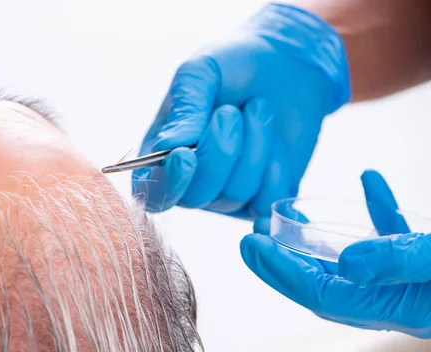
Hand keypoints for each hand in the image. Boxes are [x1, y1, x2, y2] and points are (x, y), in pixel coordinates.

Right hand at [132, 4, 349, 216]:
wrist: (287, 58)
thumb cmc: (232, 64)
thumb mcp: (200, 73)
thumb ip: (184, 109)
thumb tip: (168, 148)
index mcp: (163, 155)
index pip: (153, 193)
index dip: (167, 184)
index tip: (185, 156)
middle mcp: (192, 182)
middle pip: (195, 197)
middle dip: (218, 153)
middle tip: (230, 112)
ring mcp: (229, 194)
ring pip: (235, 194)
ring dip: (253, 148)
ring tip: (258, 110)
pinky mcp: (264, 195)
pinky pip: (266, 203)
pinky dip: (276, 172)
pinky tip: (277, 144)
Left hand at [241, 170, 430, 337]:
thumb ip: (396, 261)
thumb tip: (346, 263)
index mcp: (396, 308)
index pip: (319, 293)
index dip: (280, 269)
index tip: (252, 244)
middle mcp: (397, 301)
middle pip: (323, 285)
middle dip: (282, 262)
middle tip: (251, 237)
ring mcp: (410, 284)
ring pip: (350, 265)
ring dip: (314, 242)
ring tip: (284, 220)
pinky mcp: (428, 263)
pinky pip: (391, 236)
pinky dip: (377, 211)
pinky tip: (370, 182)